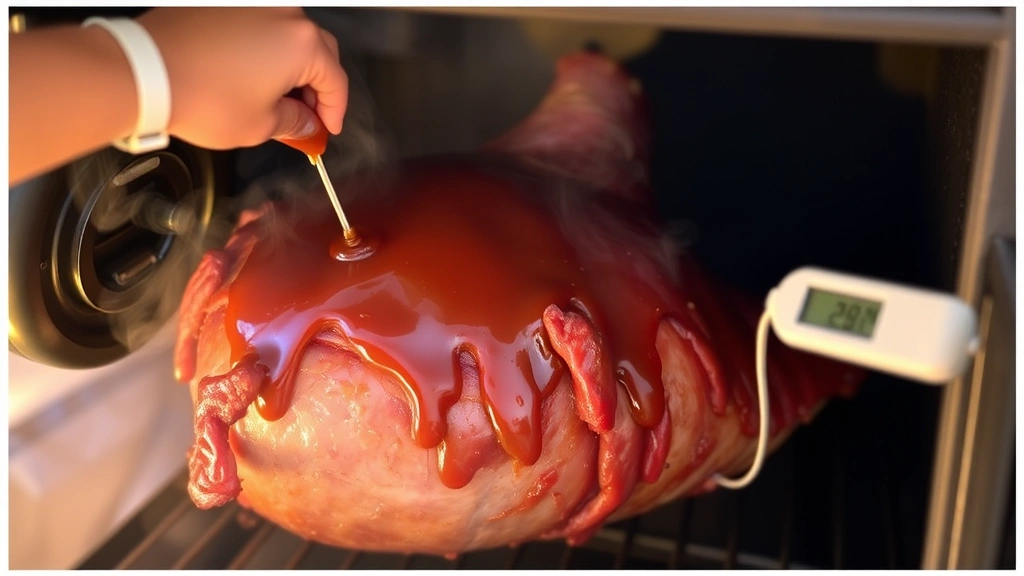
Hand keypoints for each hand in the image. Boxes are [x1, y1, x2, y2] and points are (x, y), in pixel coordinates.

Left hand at [137, 7, 347, 148]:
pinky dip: (264, 50)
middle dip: (317, 87)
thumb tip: (306, 125)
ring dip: (291, 67)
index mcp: (302, 42)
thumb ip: (294, 123)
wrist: (145, 72)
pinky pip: (259, 25)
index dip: (335, 112)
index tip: (326, 129)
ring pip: (289, 36)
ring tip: (276, 98)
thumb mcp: (259, 125)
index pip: (336, 80)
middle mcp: (283, 12)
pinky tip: (252, 76)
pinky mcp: (225, 3)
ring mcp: (253, 3)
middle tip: (306, 117)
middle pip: (318, 52)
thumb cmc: (200, 96)